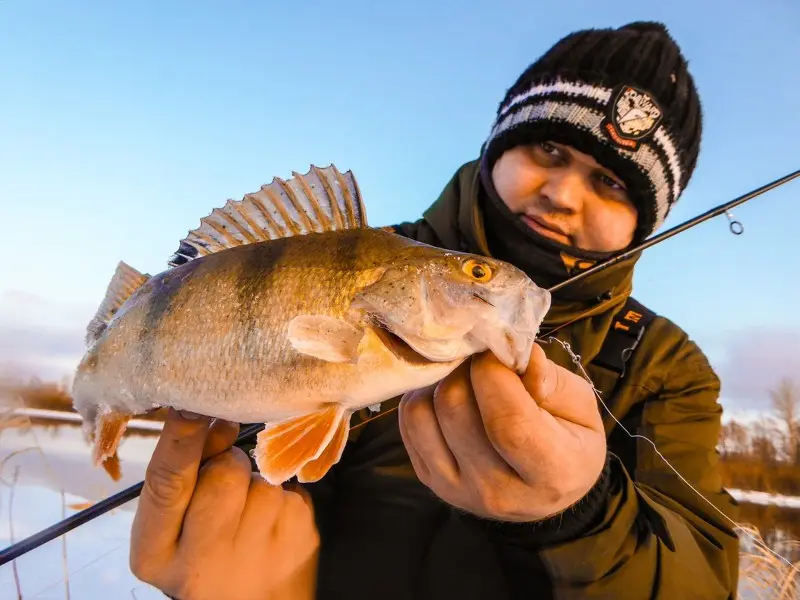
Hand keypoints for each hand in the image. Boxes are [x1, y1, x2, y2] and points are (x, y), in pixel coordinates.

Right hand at [130, 409, 319, 599]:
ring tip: (248, 514)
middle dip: (227, 465)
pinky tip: (272, 524)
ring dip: (257, 485)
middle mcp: (200, 565)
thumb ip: (188, 470)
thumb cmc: (205, 552)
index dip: (180, 439)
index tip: (191, 404)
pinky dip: (283, 499)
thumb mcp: (176, 520)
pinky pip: (293, 494)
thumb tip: (219, 419)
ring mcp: (254, 560)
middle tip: (225, 487)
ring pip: (263, 481)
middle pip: (224, 473)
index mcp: (154, 552)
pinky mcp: (296, 548)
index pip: (166, 483)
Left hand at [398, 342, 605, 521]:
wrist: (544, 494)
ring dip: (440, 381)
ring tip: (466, 377)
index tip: (497, 351)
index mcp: (550, 473)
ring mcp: (455, 489)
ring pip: (422, 413)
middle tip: (481, 359)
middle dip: (465, 368)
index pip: (507, 421)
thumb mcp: (581, 408)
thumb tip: (513, 352)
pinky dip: (422, 396)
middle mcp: (497, 490)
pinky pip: (408, 423)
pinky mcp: (429, 480)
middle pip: (455, 409)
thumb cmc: (568, 440)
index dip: (494, 373)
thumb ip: (551, 380)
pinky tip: (448, 394)